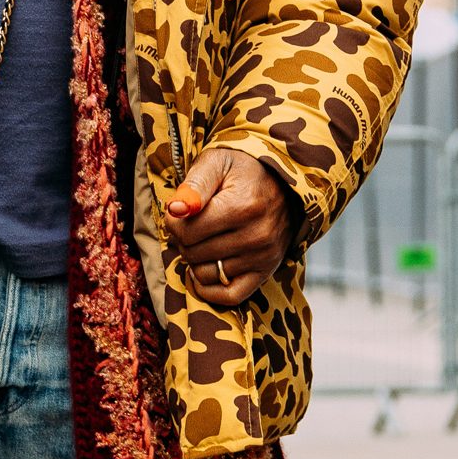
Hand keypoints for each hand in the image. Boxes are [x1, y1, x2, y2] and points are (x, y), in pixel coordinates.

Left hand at [163, 146, 301, 308]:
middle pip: (193, 253)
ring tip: (205, 241)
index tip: (180, 211)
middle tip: (195, 224)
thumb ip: (194, 185)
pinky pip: (229, 297)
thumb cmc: (243, 171)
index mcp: (242, 206)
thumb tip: (175, 210)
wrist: (284, 183)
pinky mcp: (266, 272)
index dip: (173, 221)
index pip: (186, 231)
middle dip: (185, 239)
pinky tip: (205, 270)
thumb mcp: (217, 162)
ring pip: (205, 275)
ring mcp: (263, 257)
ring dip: (197, 260)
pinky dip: (209, 289)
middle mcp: (256, 236)